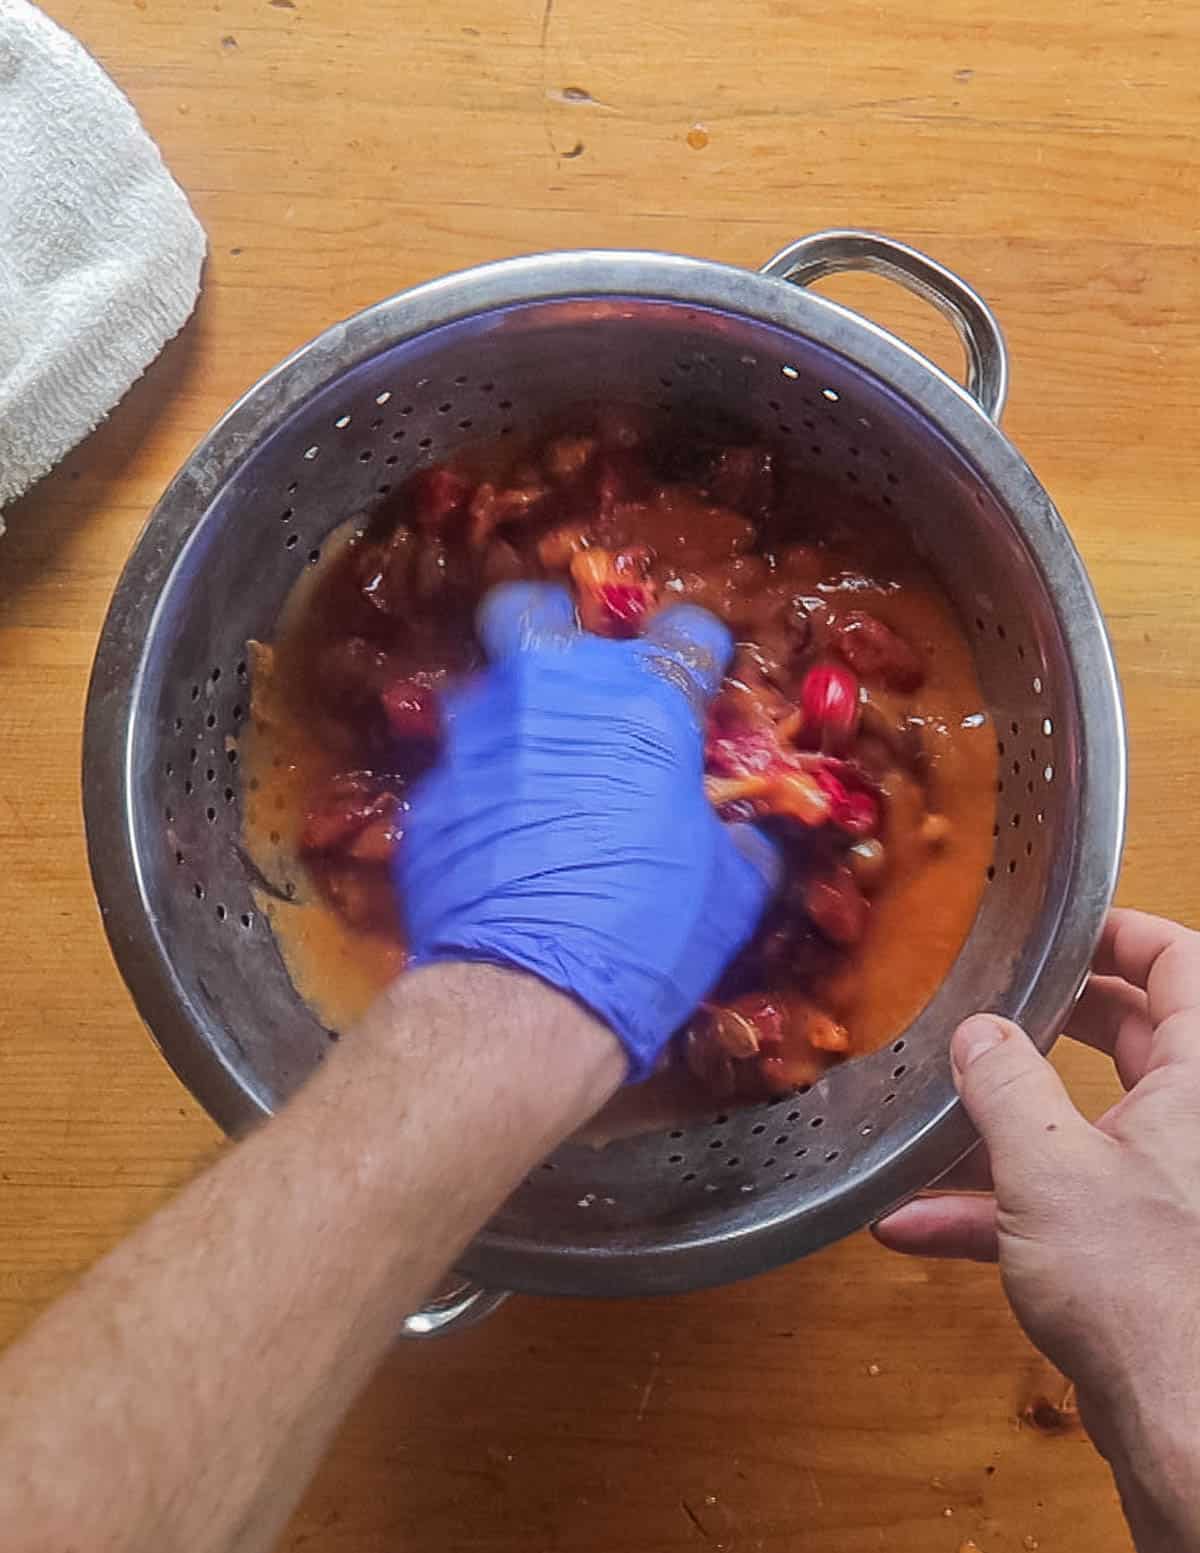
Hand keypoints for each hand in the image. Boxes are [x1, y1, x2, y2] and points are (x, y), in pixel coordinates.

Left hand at [398, 583, 778, 1078]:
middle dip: (552, 624)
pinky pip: (460, 774)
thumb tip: (746, 835)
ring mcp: (477, 740)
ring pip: (485, 689)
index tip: (699, 680)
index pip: (687, 629)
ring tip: (537, 773)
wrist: (525, 997)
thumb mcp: (729, 891)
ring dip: (514, 717)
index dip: (698, 651)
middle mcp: (551, 695)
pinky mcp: (429, 796)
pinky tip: (499, 843)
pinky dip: (483, 794)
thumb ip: (740, 839)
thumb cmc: (650, 932)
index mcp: (644, 701)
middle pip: (532, 607)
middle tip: (574, 674)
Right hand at [875, 909, 1199, 1551]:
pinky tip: (918, 1225)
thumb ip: (1004, 1085)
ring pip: (1091, 1125)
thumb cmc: (1143, 1287)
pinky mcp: (1145, 1249)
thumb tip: (976, 1031)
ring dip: (1006, 1127)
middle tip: (992, 1004)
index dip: (1120, 935)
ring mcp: (1173, 1188)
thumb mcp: (1048, 1168)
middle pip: (1135, 1037)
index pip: (1180, 963)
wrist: (1184, 1429)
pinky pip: (1072, 1200)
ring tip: (931, 1121)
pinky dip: (1002, 1206)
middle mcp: (1196, 1123)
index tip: (1056, 933)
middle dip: (1050, 1025)